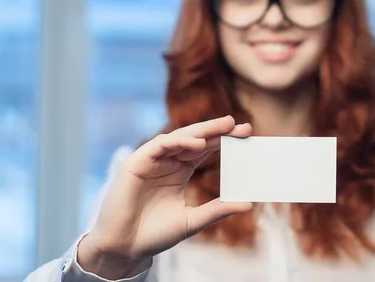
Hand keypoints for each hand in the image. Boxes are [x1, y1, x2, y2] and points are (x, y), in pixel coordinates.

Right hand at [77, 116, 252, 278]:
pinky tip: (197, 144)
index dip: (224, 140)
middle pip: (195, 139)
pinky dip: (178, 142)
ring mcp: (152, 160)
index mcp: (180, 171)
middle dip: (217, 131)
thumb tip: (249, 204)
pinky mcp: (136, 163)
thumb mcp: (193, 221)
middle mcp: (167, 162)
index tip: (247, 135)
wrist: (125, 248)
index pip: (206, 149)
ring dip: (201, 131)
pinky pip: (159, 145)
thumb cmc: (155, 235)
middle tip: (240, 126)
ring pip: (178, 137)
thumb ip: (218, 210)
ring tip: (224, 128)